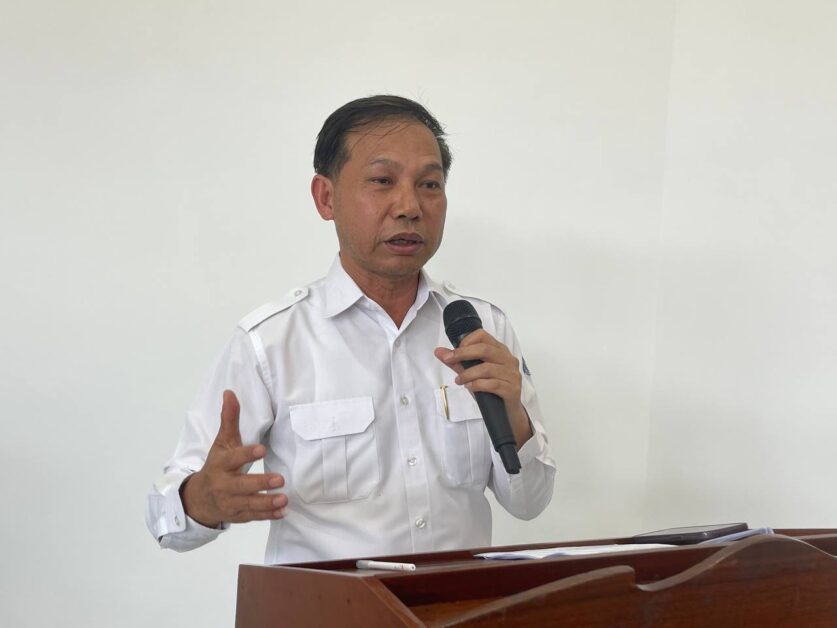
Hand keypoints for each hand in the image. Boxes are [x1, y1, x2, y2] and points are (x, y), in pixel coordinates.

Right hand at [181, 390, 287, 527]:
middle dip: (260, 484)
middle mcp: (224, 485)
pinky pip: (252, 516)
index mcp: (220, 464)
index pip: (233, 459)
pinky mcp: (237, 514)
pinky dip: (267, 516)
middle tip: (280, 479)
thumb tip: (229, 392)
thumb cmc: (216, 465)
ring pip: (249, 504)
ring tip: (284, 499)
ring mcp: (230, 502)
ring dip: (267, 503)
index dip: (246, 455)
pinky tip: (282, 512)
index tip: (261, 450)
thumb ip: (229, 419)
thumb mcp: (221, 442)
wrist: (198, 498)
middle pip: (242, 485)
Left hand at [434, 330, 532, 447]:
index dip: (467, 341)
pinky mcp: (512, 389)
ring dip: (468, 374)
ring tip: (459, 381)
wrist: (507, 413)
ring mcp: (512, 374)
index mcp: (499, 351)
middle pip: (485, 349)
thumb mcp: (472, 373)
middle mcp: (508, 359)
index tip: (453, 351)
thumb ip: (457, 362)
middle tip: (449, 360)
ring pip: (487, 368)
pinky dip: (478, 385)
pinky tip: (470, 387)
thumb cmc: (491, 390)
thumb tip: (439, 352)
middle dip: (463, 354)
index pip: (483, 336)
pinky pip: (493, 384)